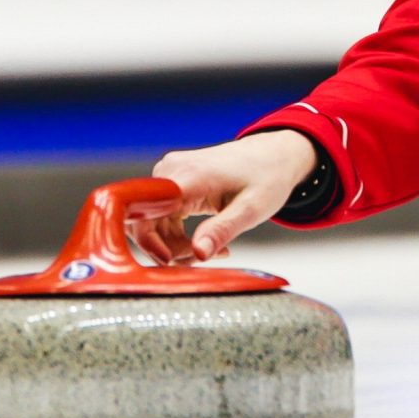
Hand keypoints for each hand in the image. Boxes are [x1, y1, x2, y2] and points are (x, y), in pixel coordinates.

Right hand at [147, 129, 320, 261]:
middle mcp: (171, 171)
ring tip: (211, 250)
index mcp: (188, 176)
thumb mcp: (251, 209)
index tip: (170, 262)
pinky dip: (177, 235)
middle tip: (203, 258)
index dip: (149, 243)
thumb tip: (199, 253)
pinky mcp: (172, 181)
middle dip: (169, 249)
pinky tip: (204, 241)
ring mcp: (169, 175)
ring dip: (175, 245)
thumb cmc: (267, 177)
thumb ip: (222, 231)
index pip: (145, 214)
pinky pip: (161, 216)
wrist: (273, 155)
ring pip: (152, 223)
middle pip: (146, 222)